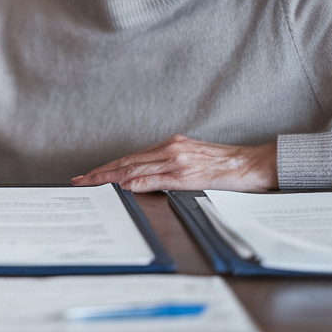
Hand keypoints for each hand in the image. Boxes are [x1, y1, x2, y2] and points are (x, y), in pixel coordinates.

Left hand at [71, 135, 277, 192]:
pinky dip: (137, 182)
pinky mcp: (187, 173)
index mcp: (171, 145)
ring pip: (135, 168)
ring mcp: (178, 160)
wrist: (253, 163)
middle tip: (78, 180)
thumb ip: (170, 166)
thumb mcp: (194, 160)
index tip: (90, 174)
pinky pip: (157, 178)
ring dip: (110, 177)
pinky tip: (123, 186)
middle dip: (100, 172)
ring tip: (90, 184)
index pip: (132, 157)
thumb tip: (146, 180)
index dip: (108, 166)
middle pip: (127, 161)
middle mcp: (171, 148)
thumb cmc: (227, 165)